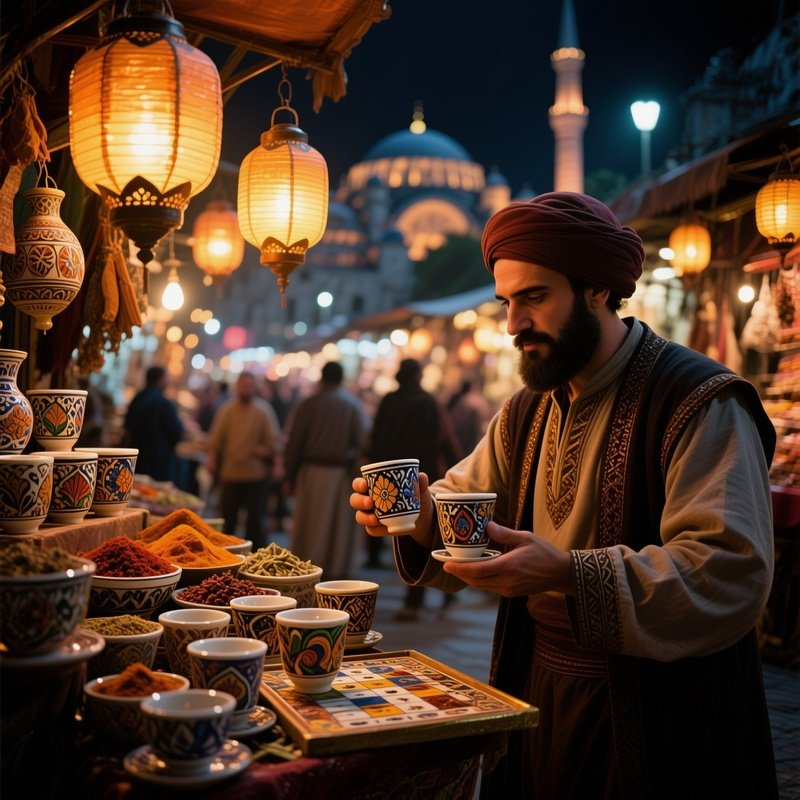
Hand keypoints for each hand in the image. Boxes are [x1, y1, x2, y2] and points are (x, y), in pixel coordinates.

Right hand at [350, 472, 435, 548]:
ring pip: (359, 516)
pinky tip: (384, 528)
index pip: (359, 484)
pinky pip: (370, 530)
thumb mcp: (419, 490)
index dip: (358, 484)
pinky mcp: (376, 528)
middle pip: (355, 500)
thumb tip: (421, 476)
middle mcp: (367, 500)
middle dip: (360, 501)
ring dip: (365, 517)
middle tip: (370, 502)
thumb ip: (419, 483)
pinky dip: (376, 529)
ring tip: (376, 519)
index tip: (365, 485)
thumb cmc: (414, 497)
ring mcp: (370, 515)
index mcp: (373, 487)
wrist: (419, 517)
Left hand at [442, 522, 574, 596]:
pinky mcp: (512, 593)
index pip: (477, 571)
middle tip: (447, 564)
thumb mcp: (526, 538)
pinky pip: (490, 587)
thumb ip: (504, 533)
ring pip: (482, 586)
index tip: (446, 564)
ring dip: (469, 577)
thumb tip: (486, 526)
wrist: (561, 573)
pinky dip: (480, 580)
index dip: (459, 569)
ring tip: (459, 566)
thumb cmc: (545, 552)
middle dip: (460, 574)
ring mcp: (509, 590)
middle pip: (475, 581)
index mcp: (509, 566)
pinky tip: (477, 570)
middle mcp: (507, 581)